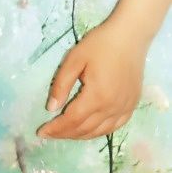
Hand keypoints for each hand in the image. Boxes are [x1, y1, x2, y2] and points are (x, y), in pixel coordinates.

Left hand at [36, 18, 147, 140]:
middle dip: (64, 134)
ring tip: (65, 133)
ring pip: (99, 132)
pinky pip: (114, 127)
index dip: (55, 128)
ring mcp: (124, 109)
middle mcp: (112, 108)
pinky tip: (89, 129)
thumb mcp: (74, 59)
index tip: (40, 132)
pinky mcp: (131, 106)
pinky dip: (98, 132)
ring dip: (80, 135)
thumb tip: (50, 108)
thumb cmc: (100, 44)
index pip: (72, 120)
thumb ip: (61, 84)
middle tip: (49, 133)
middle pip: (84, 129)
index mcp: (96, 96)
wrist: (129, 36)